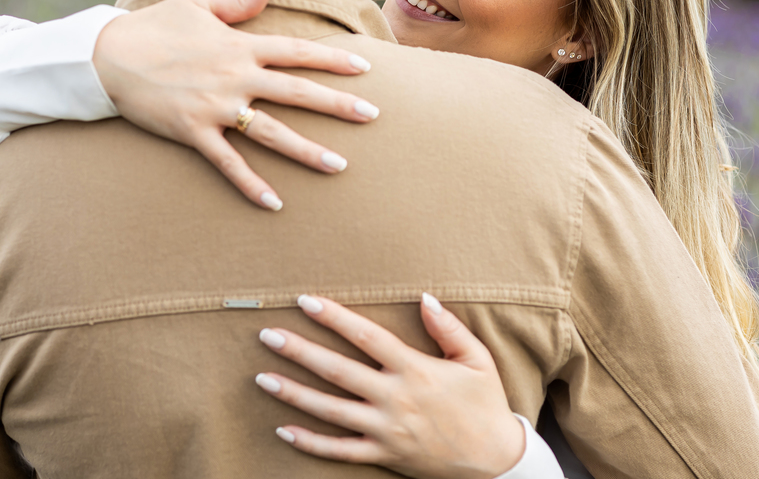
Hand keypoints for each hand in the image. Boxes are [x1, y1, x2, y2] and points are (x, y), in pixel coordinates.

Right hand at [92, 0, 379, 210]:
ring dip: (308, 151)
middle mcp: (234, 77)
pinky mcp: (193, 132)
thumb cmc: (153, 26)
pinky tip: (275, 203)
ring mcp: (215, 107)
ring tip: (340, 167)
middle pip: (297, 92)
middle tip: (373, 117)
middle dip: (338, 105)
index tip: (366, 68)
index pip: (297, 51)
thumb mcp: (198, 4)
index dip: (334, 59)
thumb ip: (241, 0)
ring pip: (271, 132)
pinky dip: (251, 184)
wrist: (106, 55)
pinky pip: (228, 163)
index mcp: (239, 45)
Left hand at [254, 295, 525, 478]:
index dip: (335, 318)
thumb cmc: (485, 404)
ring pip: (330, 410)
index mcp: (415, 369)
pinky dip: (310, 443)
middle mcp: (395, 398)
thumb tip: (423, 297)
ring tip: (262, 377)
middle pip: (338, 371)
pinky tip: (283, 429)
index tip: (307, 302)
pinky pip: (340, 451)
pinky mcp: (384, 455)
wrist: (495, 461)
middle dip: (300, 351)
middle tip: (268, 335)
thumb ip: (448, 328)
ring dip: (294, 393)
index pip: (367, 336)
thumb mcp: (477, 360)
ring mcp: (386, 430)